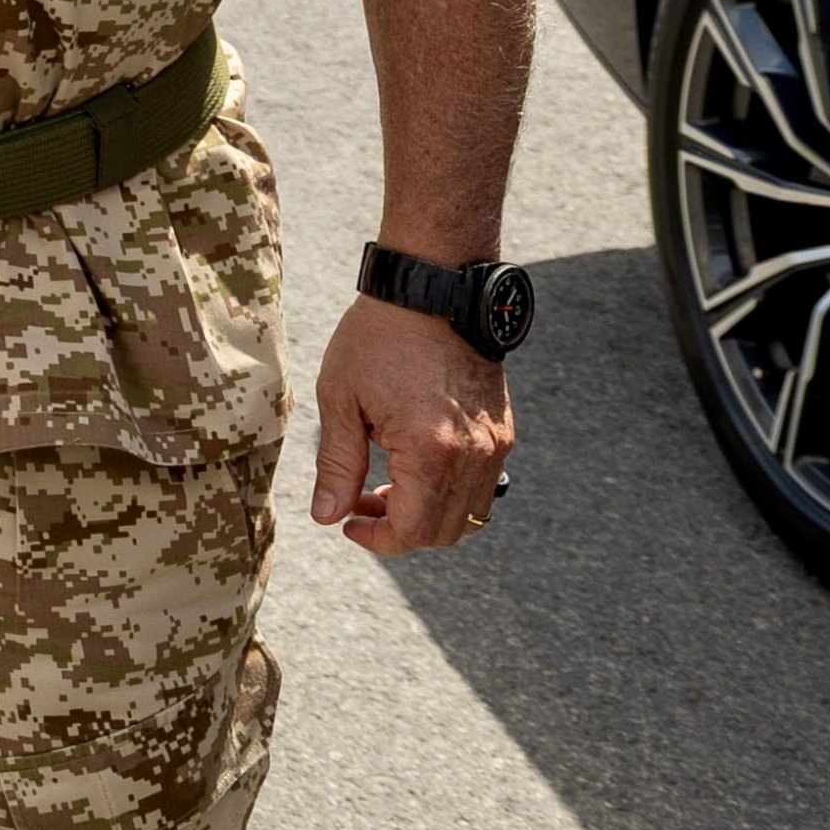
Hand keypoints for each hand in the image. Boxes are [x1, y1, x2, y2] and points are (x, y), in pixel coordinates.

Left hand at [310, 295, 512, 552]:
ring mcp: (496, 445)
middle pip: (445, 532)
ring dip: (427, 515)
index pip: (413, 531)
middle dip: (398, 530)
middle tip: (358, 504)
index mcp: (431, 451)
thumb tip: (327, 516)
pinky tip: (413, 465)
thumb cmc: (378, 337)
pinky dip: (450, 493)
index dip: (378, 540)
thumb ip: (337, 465)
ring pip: (469, 515)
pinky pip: (483, 486)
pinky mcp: (502, 431)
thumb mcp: (341, 399)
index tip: (347, 523)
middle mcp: (474, 455)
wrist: (432, 288)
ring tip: (385, 486)